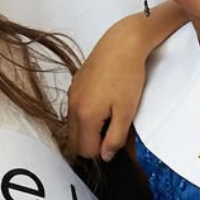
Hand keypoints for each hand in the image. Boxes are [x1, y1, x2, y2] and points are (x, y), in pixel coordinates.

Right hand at [66, 13, 170, 158]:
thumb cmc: (127, 75)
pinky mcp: (75, 85)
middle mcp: (73, 106)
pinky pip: (74, 111)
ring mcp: (72, 95)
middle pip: (74, 141)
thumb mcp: (126, 112)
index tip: (114, 144)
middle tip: (111, 135)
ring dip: (87, 131)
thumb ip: (115, 138)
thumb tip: (105, 156)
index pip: (85, 150)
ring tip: (108, 119)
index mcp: (85, 116)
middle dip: (90, 144)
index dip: (100, 153)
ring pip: (72, 126)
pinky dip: (84, 117)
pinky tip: (102, 106)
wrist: (122, 43)